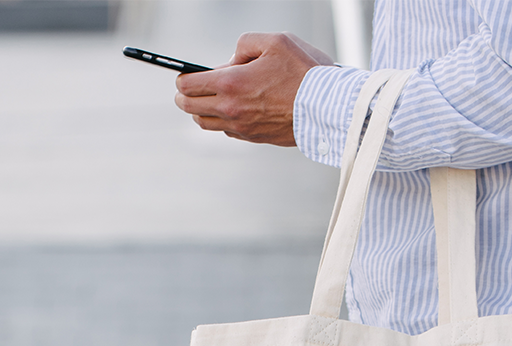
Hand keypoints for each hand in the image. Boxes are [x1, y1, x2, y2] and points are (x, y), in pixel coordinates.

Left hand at [175, 32, 333, 145]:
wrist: (329, 108)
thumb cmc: (305, 73)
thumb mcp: (274, 41)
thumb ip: (245, 44)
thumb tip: (233, 61)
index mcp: (230, 83)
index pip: (188, 86)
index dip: (182, 79)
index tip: (184, 75)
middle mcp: (232, 110)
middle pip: (191, 109)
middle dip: (185, 98)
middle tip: (187, 90)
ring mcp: (244, 128)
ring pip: (207, 125)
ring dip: (202, 113)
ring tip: (207, 102)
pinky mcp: (257, 138)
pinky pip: (229, 133)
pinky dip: (224, 122)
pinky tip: (233, 111)